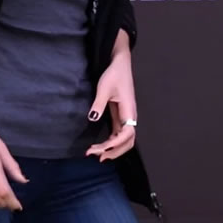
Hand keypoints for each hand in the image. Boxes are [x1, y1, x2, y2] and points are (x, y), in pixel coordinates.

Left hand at [85, 42, 136, 161]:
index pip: (127, 134)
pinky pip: (119, 135)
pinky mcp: (121, 117)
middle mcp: (130, 117)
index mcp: (129, 110)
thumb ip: (98, 104)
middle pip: (128, 142)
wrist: (120, 65)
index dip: (116, 144)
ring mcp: (126, 118)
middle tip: (97, 157)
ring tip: (98, 155)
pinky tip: (102, 147)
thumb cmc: (114, 74)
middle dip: (114, 151)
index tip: (102, 149)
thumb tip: (92, 119)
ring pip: (124, 140)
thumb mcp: (104, 88)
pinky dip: (111, 143)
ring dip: (113, 149)